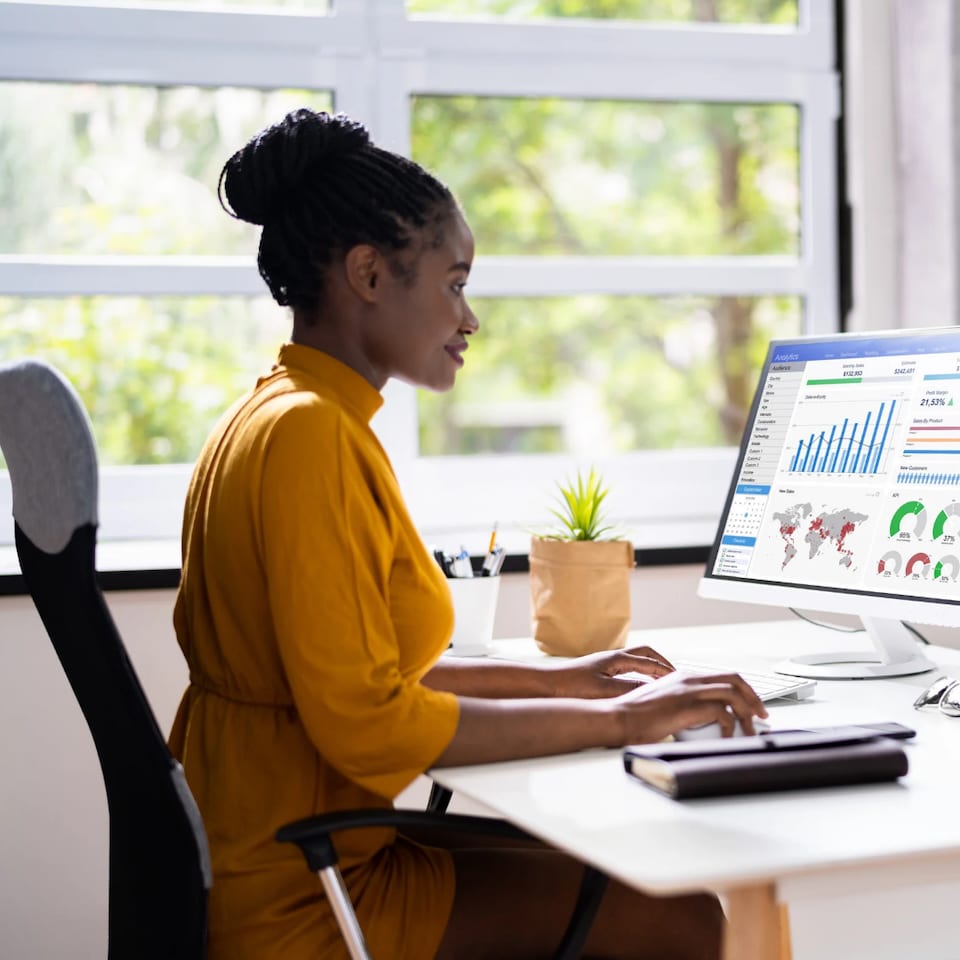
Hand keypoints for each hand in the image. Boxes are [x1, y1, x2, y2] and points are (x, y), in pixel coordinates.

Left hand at [546, 646, 674, 698]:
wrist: (545, 686)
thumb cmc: (569, 686)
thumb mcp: (603, 690)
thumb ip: (628, 689)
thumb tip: (651, 690)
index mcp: (616, 658)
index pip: (650, 662)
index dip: (667, 671)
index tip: (682, 679)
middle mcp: (612, 658)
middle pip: (645, 654)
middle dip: (662, 663)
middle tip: (675, 675)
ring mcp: (605, 664)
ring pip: (636, 661)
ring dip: (651, 668)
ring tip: (662, 682)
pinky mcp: (598, 673)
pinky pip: (627, 670)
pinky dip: (639, 676)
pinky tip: (639, 689)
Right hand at [612, 670, 768, 743]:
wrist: (619, 717)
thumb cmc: (636, 716)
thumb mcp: (665, 703)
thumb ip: (685, 704)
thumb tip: (704, 719)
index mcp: (683, 677)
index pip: (723, 677)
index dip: (742, 690)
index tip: (751, 705)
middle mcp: (688, 678)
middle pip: (735, 679)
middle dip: (753, 697)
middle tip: (761, 715)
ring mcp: (688, 690)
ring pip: (733, 693)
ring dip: (747, 712)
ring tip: (751, 730)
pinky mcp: (687, 705)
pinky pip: (721, 712)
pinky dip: (730, 725)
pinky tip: (728, 737)